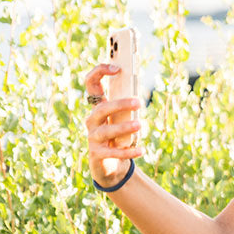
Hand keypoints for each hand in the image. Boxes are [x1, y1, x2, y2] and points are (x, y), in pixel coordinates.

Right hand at [84, 64, 144, 187]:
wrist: (110, 166)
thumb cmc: (119, 138)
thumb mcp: (122, 121)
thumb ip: (127, 108)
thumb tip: (139, 95)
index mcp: (98, 107)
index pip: (92, 84)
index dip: (99, 72)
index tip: (116, 68)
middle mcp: (92, 121)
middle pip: (101, 109)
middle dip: (119, 104)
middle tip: (138, 102)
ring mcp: (93, 138)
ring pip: (106, 130)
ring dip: (124, 127)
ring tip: (139, 125)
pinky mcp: (97, 154)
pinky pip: (113, 152)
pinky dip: (128, 152)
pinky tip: (141, 151)